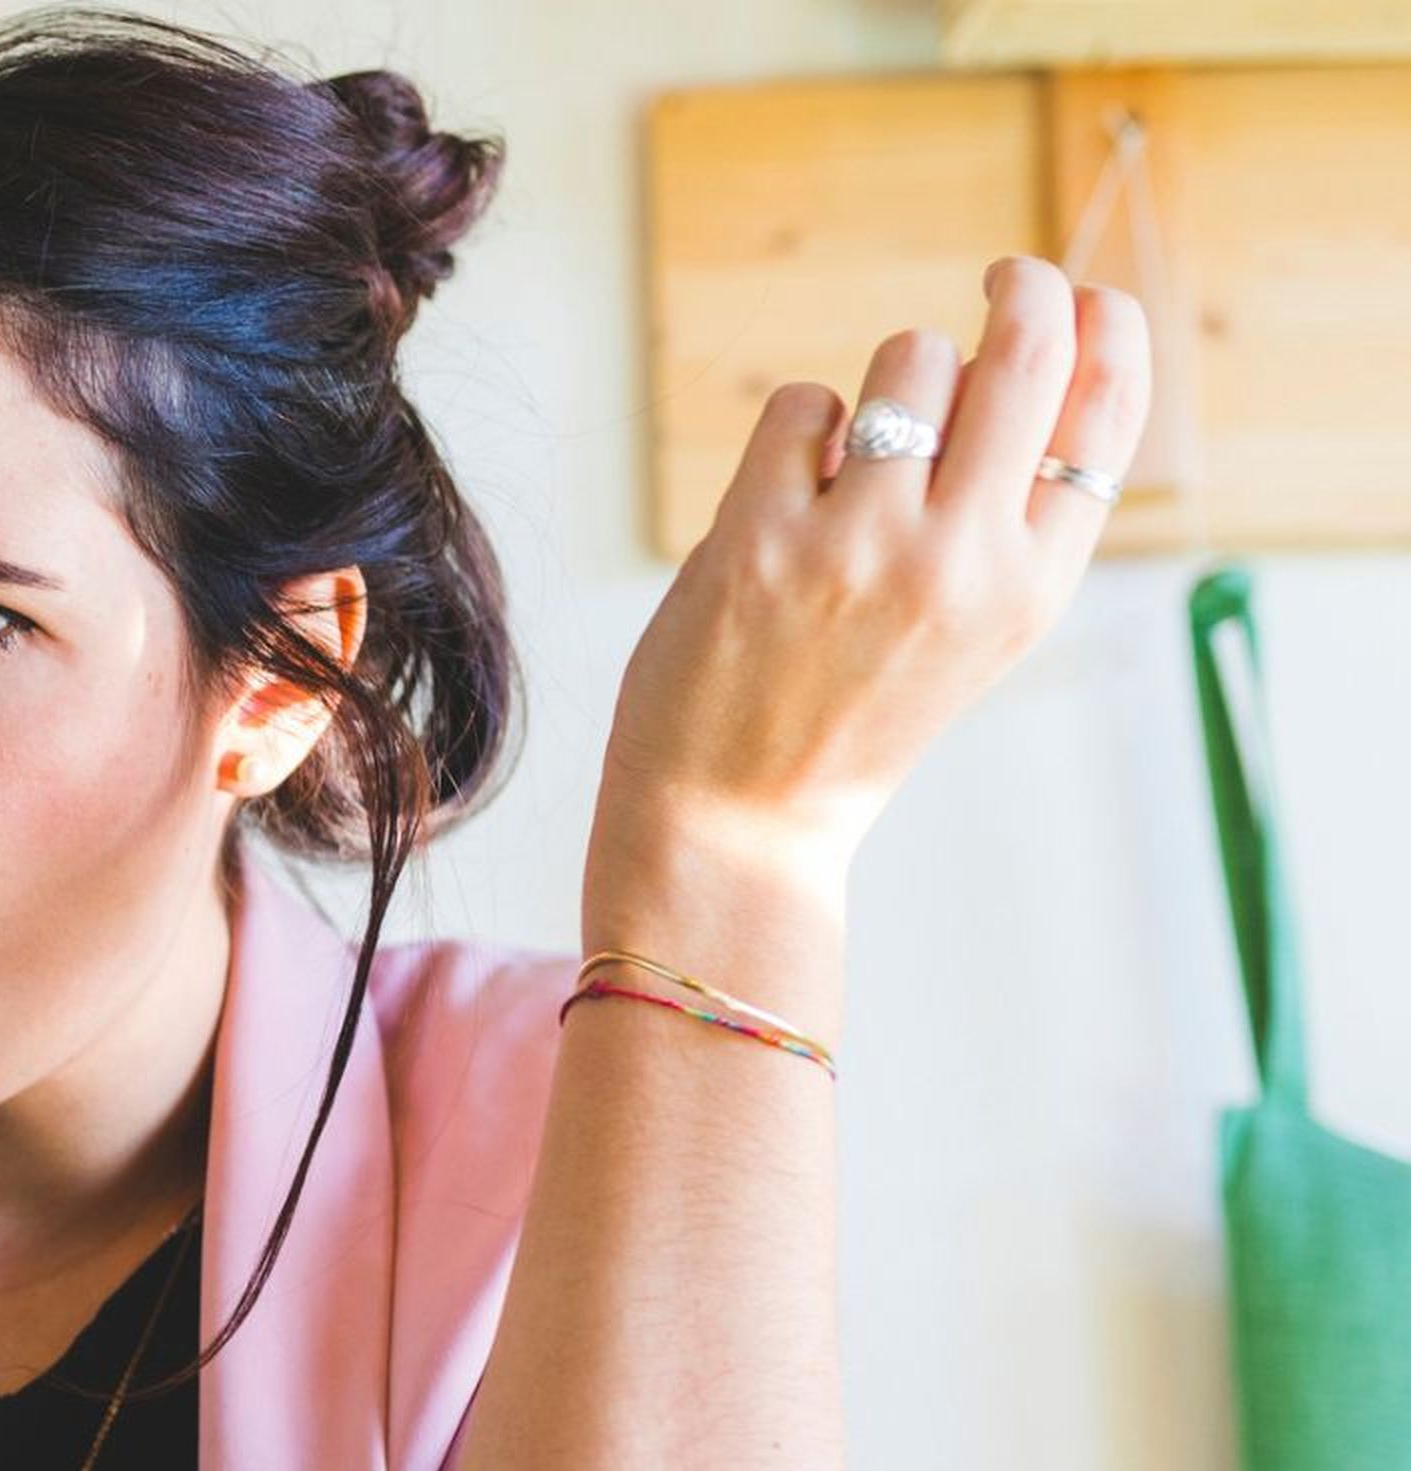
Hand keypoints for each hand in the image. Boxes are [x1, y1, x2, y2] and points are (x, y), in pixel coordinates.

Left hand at [599, 254, 1151, 892]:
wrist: (743, 814)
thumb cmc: (853, 708)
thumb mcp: (974, 628)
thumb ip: (1009, 514)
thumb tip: (1022, 352)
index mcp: (1031, 586)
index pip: (1108, 415)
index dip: (1109, 328)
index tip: (1089, 294)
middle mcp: (962, 561)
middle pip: (1028, 351)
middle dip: (1027, 285)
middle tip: (1010, 273)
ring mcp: (862, 545)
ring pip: (910, 359)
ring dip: (892, 377)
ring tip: (864, 449)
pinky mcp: (761, 538)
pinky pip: (804, 404)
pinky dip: (800, 427)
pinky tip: (789, 491)